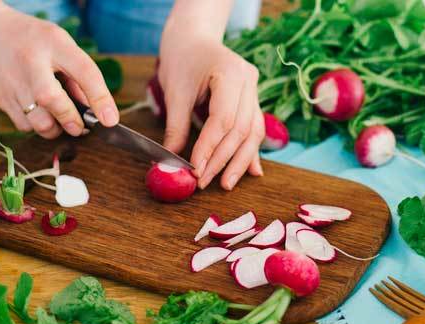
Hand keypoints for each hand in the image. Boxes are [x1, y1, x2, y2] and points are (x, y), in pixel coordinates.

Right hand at [0, 2, 118, 137]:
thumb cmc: (30, 39)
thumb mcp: (58, 45)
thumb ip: (77, 75)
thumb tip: (95, 110)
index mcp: (53, 42)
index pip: (84, 71)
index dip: (101, 99)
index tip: (110, 120)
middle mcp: (30, 60)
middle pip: (52, 99)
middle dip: (70, 119)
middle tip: (80, 127)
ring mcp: (10, 79)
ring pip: (37, 120)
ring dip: (54, 128)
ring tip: (59, 121)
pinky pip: (22, 123)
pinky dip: (35, 125)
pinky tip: (37, 113)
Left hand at [158, 39, 264, 189]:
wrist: (194, 38)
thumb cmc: (182, 59)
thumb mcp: (174, 91)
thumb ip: (175, 127)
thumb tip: (170, 162)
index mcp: (231, 73)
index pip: (224, 119)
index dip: (210, 147)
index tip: (195, 169)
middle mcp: (249, 81)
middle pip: (241, 130)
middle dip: (223, 159)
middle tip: (204, 181)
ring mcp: (255, 90)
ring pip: (253, 133)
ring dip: (240, 161)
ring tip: (226, 184)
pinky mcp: (253, 99)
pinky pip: (254, 128)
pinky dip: (250, 151)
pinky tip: (251, 172)